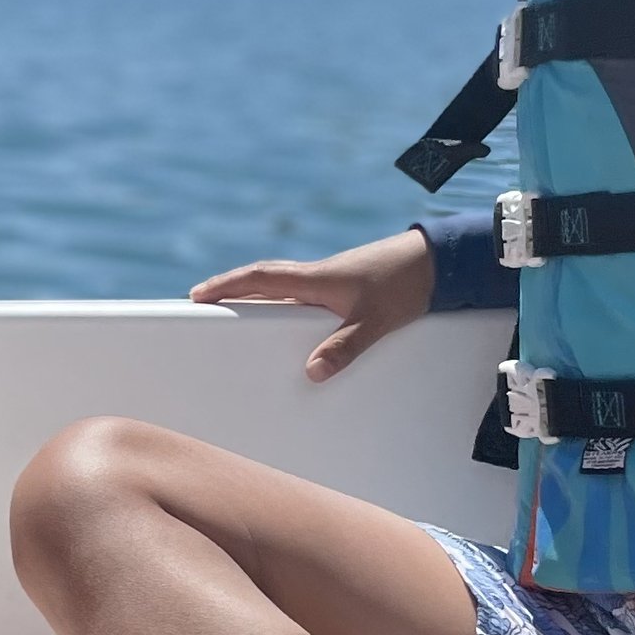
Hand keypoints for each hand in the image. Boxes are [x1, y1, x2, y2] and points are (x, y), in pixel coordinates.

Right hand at [191, 228, 433, 380]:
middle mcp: (316, 274)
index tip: (197, 296)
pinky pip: (298, 290)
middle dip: (230, 289)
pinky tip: (282, 314)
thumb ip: (344, 347)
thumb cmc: (405, 284)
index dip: (226, 286)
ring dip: (254, 291)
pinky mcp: (341, 283)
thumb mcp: (374, 321)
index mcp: (315, 278)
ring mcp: (328, 277)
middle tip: (203, 300)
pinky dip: (279, 298)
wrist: (437, 261)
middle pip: (262, 278)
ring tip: (234, 309)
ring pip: (280, 282)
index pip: (259, 279)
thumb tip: (312, 373)